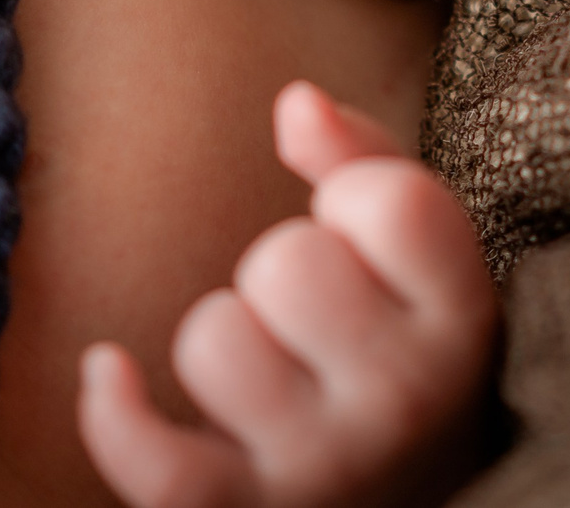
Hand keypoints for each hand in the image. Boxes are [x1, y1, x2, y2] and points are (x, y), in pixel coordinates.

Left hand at [78, 81, 498, 507]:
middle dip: (283, 268)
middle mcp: (404, 400)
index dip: (355, 197)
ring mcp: (326, 466)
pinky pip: (159, 464)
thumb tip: (294, 102)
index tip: (361, 235)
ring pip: (216, 342)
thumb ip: (365, 160)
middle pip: (287, 263)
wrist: (416, 501)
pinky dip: (114, 414)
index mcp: (462, 322)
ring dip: (223, 338)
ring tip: (268, 364)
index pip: (390, 202)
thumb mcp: (420, 258)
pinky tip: (107, 370)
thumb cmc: (402, 347)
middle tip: (314, 314)